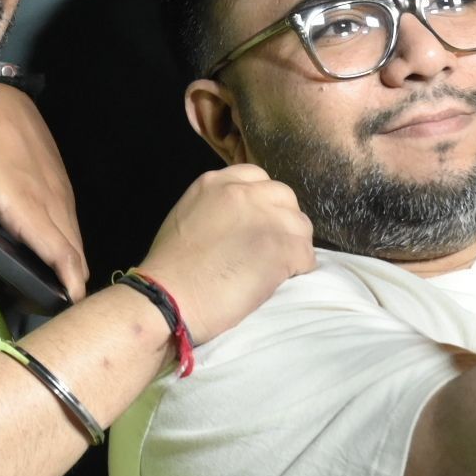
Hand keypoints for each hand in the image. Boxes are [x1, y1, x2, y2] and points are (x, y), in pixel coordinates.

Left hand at [0, 83, 86, 295]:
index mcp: (25, 202)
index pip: (58, 250)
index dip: (70, 280)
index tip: (73, 302)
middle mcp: (50, 197)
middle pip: (73, 247)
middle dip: (74, 278)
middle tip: (63, 303)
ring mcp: (59, 186)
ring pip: (74, 231)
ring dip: (73, 259)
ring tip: (65, 285)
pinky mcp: (60, 176)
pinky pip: (70, 215)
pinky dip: (69, 238)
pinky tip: (60, 249)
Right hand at [138, 163, 315, 344]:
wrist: (169, 298)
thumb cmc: (169, 269)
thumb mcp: (187, 217)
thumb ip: (217, 208)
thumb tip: (240, 221)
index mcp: (216, 182)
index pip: (256, 177)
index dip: (262, 202)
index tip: (257, 222)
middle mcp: (244, 192)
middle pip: (283, 196)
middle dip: (281, 219)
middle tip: (270, 245)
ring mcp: (266, 218)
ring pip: (300, 225)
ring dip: (293, 244)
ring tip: (277, 266)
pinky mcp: (282, 247)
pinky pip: (306, 255)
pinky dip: (299, 269)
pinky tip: (280, 281)